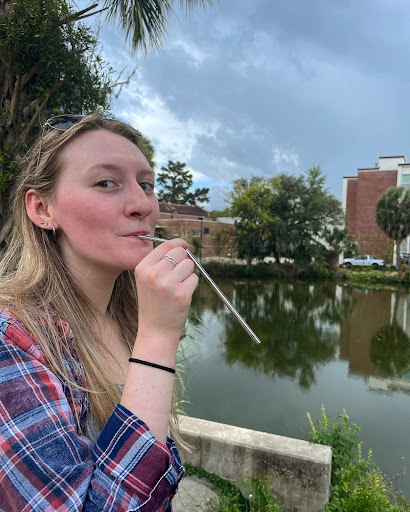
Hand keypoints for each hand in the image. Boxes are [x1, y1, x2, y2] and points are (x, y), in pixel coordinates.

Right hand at [134, 238, 198, 352]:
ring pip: (189, 265)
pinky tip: (181, 296)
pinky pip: (194, 279)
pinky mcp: (181, 294)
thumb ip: (159, 262)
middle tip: (179, 274)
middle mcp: (153, 274)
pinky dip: (191, 286)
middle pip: (180, 252)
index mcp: (142, 268)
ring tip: (177, 287)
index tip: (184, 244)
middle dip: (184, 260)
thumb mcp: (146, 280)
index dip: (178, 243)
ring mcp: (167, 284)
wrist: (155, 331)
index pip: (165, 245)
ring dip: (188, 274)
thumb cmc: (153, 304)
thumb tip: (180, 245)